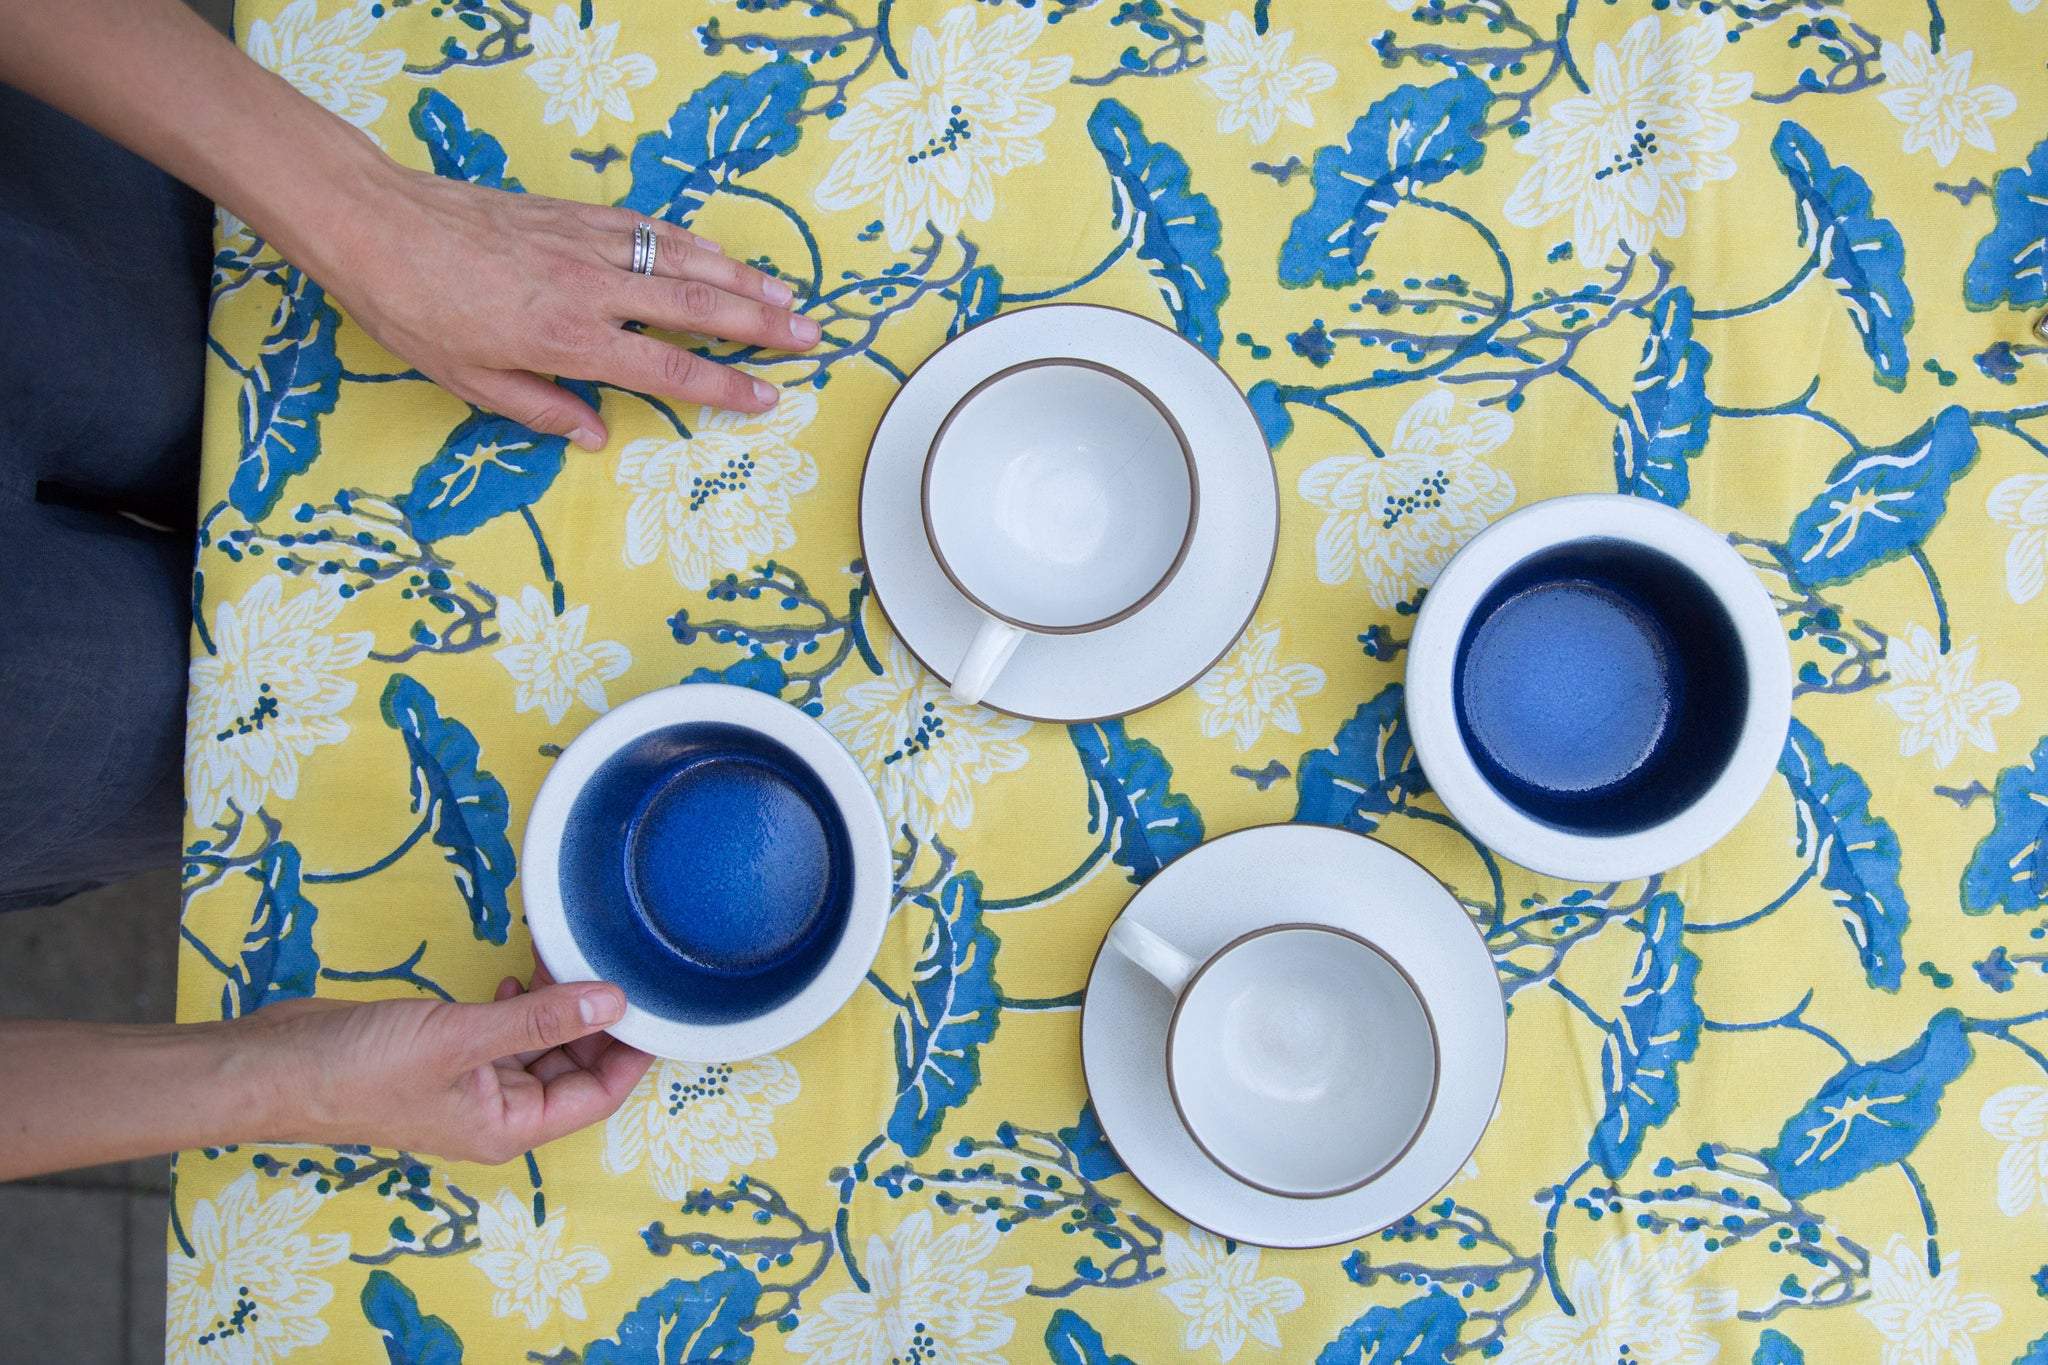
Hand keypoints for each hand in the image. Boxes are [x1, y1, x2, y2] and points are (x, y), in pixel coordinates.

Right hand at [253, 960, 652, 1164]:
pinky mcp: (445, 1057)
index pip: (598, 1096)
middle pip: (573, 1071)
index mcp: (508, 1128)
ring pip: (538, 1047)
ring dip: (558, 1008)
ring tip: (574, 960)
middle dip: (597, 1022)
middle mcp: (495, 1113)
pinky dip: (520, 1006)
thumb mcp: (462, 1038)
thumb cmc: (359, 1070)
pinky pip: (503, 1034)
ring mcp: (469, 1086)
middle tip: (619, 968)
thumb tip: (613, 1001)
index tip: (657, 1006)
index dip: (631, 1054)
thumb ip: (541, 1020)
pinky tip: (520, 976)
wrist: (276, 1067)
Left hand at [310, 161, 820, 447]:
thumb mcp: (470, 381)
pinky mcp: (572, 213)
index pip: (669, 369)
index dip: (725, 386)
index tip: (768, 397)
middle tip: (811, 338)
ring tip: (789, 295)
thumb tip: (594, 436)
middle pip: (697, 309)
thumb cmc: (415, 310)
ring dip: (742, 279)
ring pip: (684, 262)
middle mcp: (591, 289)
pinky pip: (648, 229)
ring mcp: (586, 244)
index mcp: (570, 340)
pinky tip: (719, 253)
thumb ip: (541, 409)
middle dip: (762, 326)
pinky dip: (691, 242)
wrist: (377, 225)